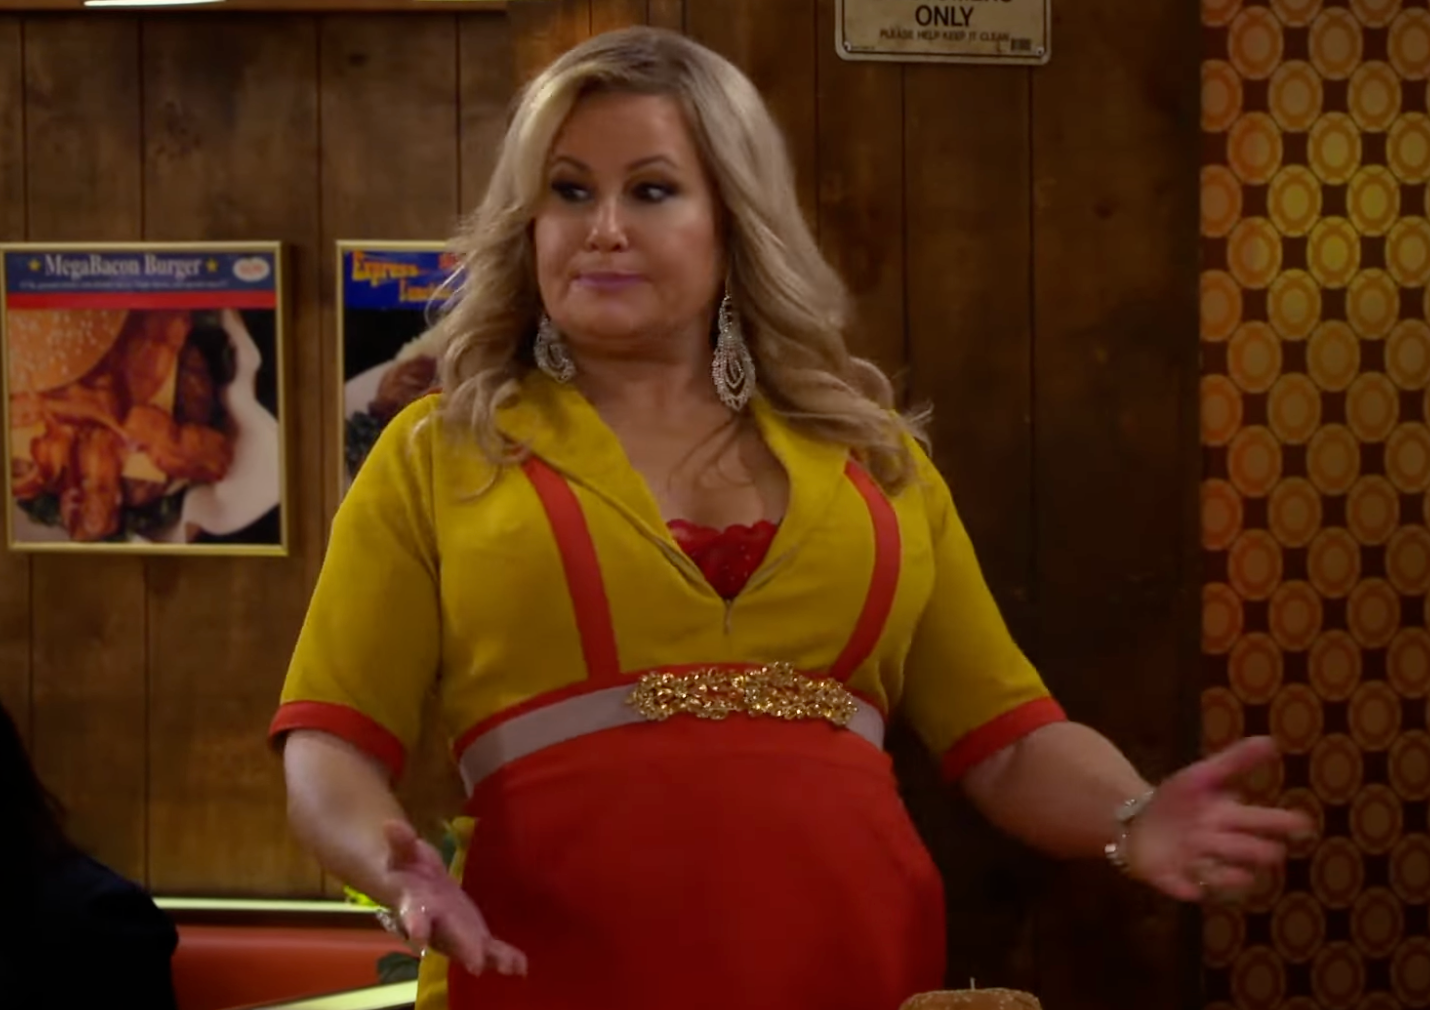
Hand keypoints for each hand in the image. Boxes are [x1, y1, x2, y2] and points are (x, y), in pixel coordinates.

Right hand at [382, 820, 527, 976]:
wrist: (414, 886)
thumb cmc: (407, 867)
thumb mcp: (404, 852)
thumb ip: (401, 842)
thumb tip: (391, 823)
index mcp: (416, 904)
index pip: (415, 916)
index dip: (417, 926)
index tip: (419, 939)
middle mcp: (436, 926)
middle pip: (450, 937)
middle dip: (464, 948)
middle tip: (477, 964)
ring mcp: (456, 933)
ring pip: (472, 948)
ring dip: (490, 958)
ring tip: (511, 967)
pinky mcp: (473, 933)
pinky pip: (488, 947)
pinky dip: (504, 956)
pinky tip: (521, 966)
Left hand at [1125, 736, 1313, 901]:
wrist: (1136, 820)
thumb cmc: (1177, 800)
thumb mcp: (1202, 775)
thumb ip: (1235, 760)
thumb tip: (1271, 741)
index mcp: (1231, 818)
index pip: (1266, 821)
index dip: (1284, 823)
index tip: (1302, 824)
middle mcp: (1222, 845)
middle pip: (1253, 852)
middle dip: (1257, 849)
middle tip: (1256, 845)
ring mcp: (1200, 865)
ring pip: (1228, 876)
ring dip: (1229, 872)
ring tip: (1220, 862)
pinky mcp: (1176, 881)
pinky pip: (1189, 890)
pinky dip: (1190, 888)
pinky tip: (1190, 884)